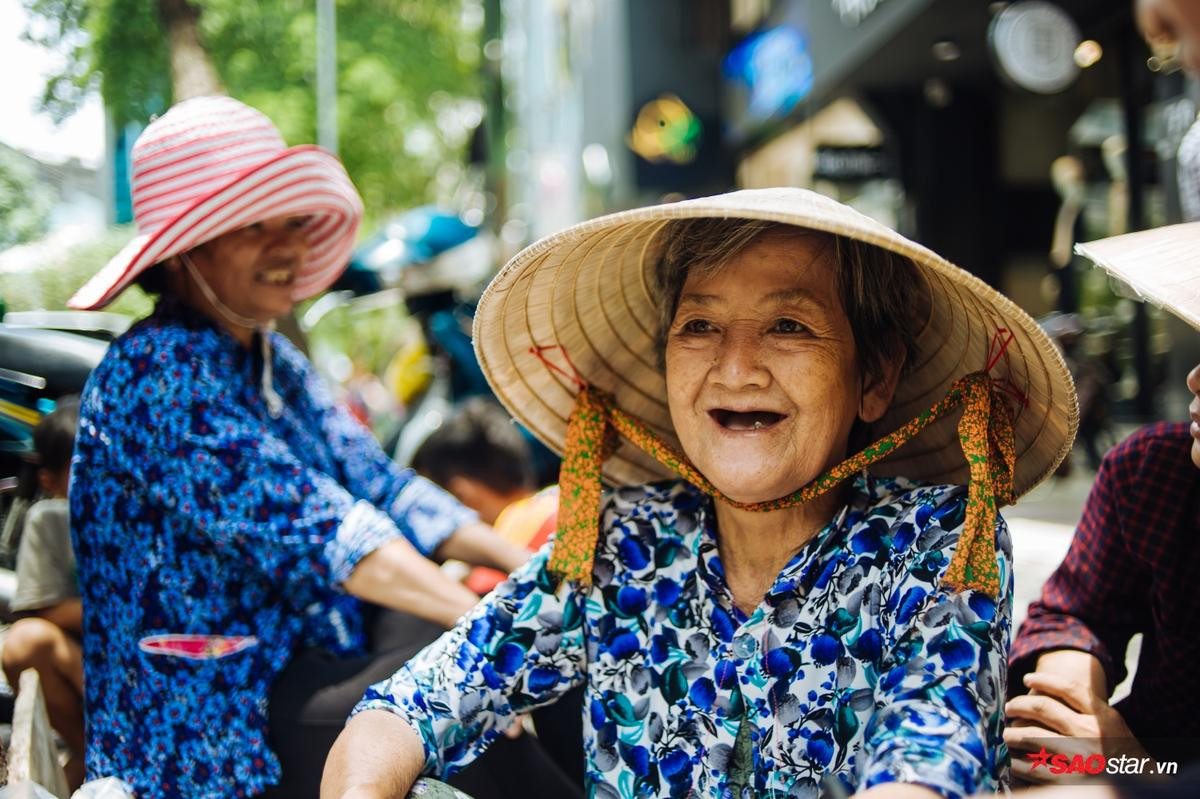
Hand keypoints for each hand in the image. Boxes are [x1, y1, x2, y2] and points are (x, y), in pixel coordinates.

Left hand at [1005, 671, 1147, 783]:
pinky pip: (1034, 767)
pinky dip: (1018, 762)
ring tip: (1005, 733)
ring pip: (1032, 735)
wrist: (1141, 787)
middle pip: (1043, 708)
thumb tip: (1045, 695)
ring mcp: (1081, 757)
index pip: (1070, 688)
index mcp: (1104, 718)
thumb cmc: (1122, 755)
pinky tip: (1012, 761)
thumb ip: (1088, 710)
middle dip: (1019, 704)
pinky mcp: (1072, 780)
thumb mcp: (1113, 726)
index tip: (1028, 677)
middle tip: (1008, 707)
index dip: (1045, 679)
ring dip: (1012, 733)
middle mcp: (1092, 734)